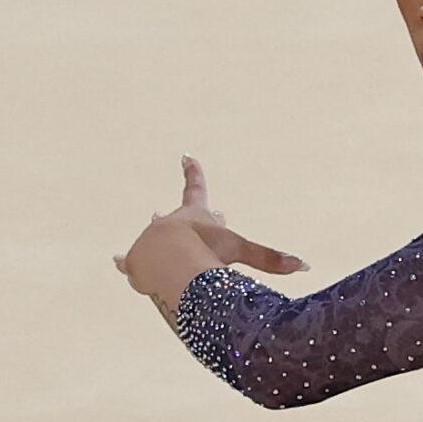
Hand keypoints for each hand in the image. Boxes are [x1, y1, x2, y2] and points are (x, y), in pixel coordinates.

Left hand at [112, 155, 307, 293]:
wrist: (166, 260)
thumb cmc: (203, 250)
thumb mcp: (238, 252)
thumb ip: (269, 259)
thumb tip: (305, 265)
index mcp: (193, 216)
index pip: (195, 188)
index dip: (193, 172)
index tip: (185, 155)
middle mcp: (169, 224)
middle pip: (174, 219)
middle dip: (177, 220)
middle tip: (168, 212)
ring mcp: (150, 241)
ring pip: (152, 242)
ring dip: (153, 244)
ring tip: (148, 248)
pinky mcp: (135, 261)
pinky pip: (130, 262)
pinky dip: (127, 263)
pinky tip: (118, 261)